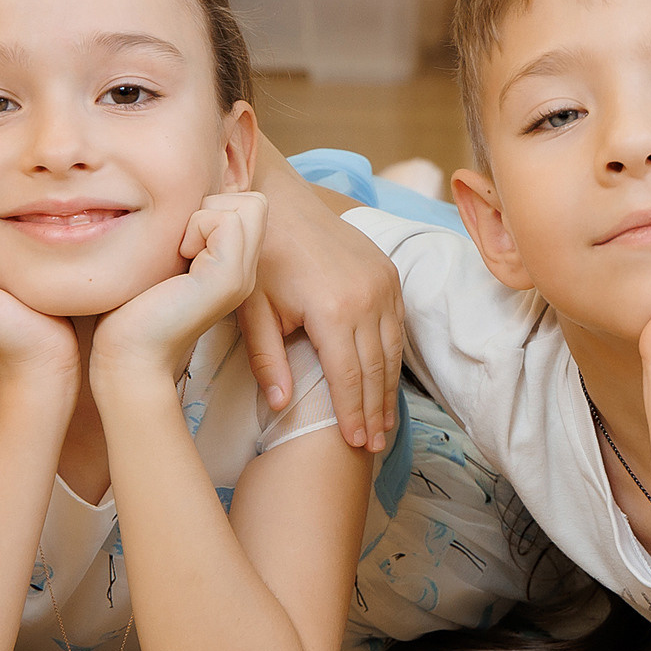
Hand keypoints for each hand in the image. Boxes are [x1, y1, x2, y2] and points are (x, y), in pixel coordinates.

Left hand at [93, 192, 265, 386]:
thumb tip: (173, 198)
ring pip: (246, 205)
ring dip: (203, 216)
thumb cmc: (132, 310)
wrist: (130, 355)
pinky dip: (196, 227)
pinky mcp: (227, 278)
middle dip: (214, 206)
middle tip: (182, 241)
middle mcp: (245, 271)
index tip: (180, 240)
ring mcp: (241, 276)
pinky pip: (226, 221)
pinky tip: (179, 258)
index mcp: (232, 267)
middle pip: (254, 201)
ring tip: (180, 251)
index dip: (213, 207)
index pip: (247, 206)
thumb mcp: (164, 260)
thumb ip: (182, 235)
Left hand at [247, 143, 403, 448]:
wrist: (279, 201)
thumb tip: (280, 407)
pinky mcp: (388, 273)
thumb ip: (267, 360)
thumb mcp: (252, 310)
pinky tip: (387, 382)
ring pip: (392, 350)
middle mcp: (368, 296)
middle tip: (375, 449)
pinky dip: (393, 357)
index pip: (348, 376)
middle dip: (375, 412)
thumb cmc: (259, 257)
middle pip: (376, 368)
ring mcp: (383, 282)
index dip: (352, 414)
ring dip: (389, 390)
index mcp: (333, 309)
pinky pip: (397, 325)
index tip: (355, 445)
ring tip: (385, 426)